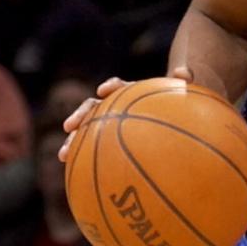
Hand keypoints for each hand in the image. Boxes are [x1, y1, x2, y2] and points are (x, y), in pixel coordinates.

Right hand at [57, 67, 192, 161]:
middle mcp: (115, 107)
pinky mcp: (107, 141)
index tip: (103, 90)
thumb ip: (182, 81)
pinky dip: (83, 160)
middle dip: (80, 115)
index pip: (118, 86)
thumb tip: (183, 71)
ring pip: (87, 130)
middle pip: (93, 108)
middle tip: (68, 126)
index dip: (111, 86)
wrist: (170, 117)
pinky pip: (93, 150)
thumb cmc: (175, 105)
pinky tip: (75, 174)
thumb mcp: (180, 94)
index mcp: (131, 93)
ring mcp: (108, 124)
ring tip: (63, 155)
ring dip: (73, 141)